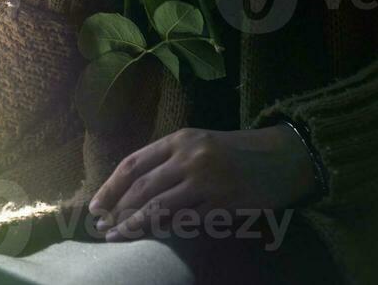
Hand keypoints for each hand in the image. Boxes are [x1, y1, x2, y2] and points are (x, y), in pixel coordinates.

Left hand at [87, 125, 316, 241]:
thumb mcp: (199, 145)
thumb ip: (168, 162)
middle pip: (142, 187)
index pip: (133, 163)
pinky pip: (187, 220)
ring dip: (135, 225)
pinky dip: (166, 230)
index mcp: (179, 139)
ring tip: (117, 237)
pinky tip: (153, 237)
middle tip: (102, 227)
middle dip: (117, 209)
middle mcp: (190, 156)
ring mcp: (207, 180)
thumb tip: (130, 192)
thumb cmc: (235, 153)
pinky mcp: (224, 203)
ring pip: (160, 206)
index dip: (111, 186)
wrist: (282, 158)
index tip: (95, 206)